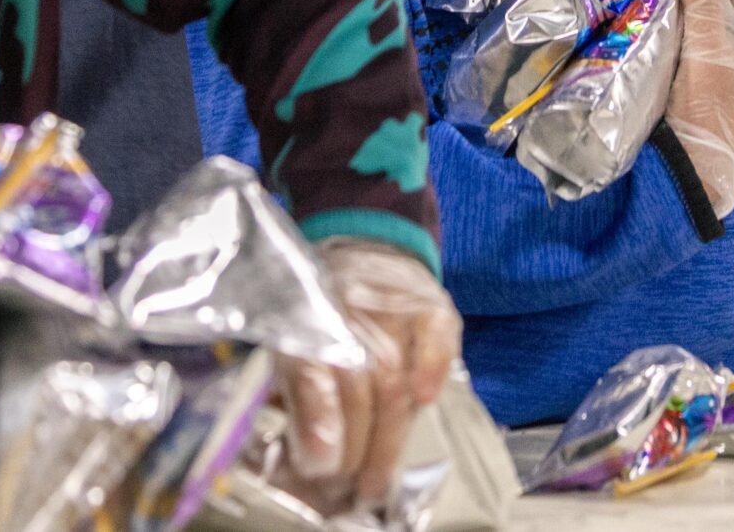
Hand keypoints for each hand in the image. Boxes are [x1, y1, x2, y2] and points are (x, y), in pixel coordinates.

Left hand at [279, 239, 460, 508]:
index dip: (317, 423)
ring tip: (381, 478)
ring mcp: (392, 308)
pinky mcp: (431, 304)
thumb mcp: (296, 342)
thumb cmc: (324, 308)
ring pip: (395, 375)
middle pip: (359, 389)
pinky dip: (434, 364)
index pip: (311, 375)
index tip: (320, 467)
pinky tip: (428, 397)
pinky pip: (437, 334)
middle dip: (357, 447)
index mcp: (305, 325)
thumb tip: (308, 457)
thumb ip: (299, 396)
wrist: (365, 243)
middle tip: (355, 489)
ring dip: (390, 433)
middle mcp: (349, 314)